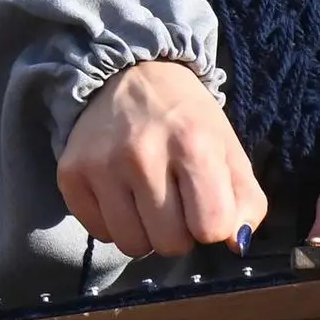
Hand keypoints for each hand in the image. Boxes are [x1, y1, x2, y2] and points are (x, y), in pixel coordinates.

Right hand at [58, 59, 266, 259]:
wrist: (128, 75)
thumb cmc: (187, 119)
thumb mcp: (230, 151)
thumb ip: (248, 202)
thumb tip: (236, 245)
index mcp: (193, 146)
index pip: (211, 228)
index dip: (213, 225)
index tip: (204, 205)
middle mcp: (143, 154)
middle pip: (169, 243)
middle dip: (178, 233)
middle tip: (174, 204)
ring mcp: (101, 164)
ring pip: (131, 244)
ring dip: (144, 233)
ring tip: (146, 204)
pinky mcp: (71, 172)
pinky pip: (97, 231)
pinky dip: (112, 224)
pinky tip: (119, 198)